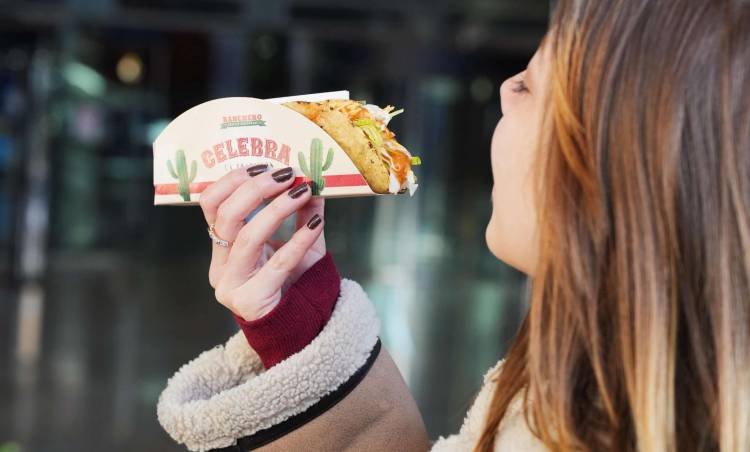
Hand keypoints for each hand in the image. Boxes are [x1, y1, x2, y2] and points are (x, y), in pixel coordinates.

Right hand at [199, 165, 325, 320]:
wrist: (302, 325)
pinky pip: (277, 264)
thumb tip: (313, 180)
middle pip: (226, 216)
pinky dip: (299, 239)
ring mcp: (232, 285)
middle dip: (256, 190)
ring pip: (247, 237)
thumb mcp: (298, 241)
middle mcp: (220, 265)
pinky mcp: (251, 301)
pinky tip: (317, 224)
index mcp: (222, 246)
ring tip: (303, 192)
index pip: (210, 204)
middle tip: (286, 174)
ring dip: (277, 210)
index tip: (263, 164)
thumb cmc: (294, 281)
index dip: (233, 180)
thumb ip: (301, 213)